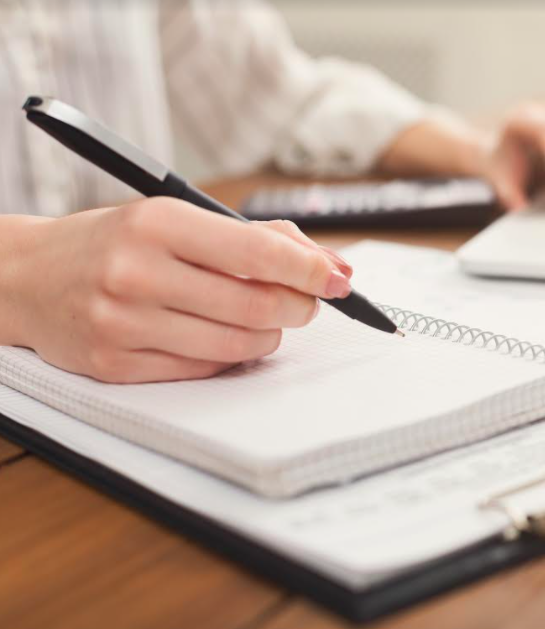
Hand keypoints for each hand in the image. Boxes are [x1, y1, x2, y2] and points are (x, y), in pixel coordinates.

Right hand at [5, 198, 352, 382]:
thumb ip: (253, 236)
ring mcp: (123, 323)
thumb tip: (328, 264)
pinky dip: (231, 354)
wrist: (26, 277)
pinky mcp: (117, 365)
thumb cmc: (113, 242)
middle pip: (256, 305)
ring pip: (238, 344)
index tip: (338, 279)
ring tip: (264, 318)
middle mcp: (136, 272)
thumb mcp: (175, 216)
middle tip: (307, 302)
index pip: (257, 252)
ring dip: (270, 335)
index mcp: (156, 223)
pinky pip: (205, 368)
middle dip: (300, 307)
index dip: (311, 269)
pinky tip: (224, 336)